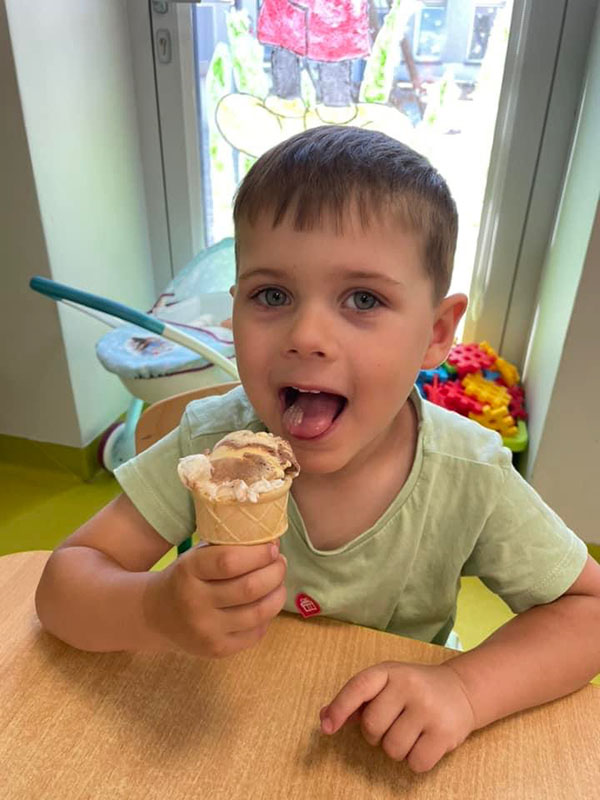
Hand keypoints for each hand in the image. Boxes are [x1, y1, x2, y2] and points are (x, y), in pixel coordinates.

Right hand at [144, 540, 286, 656]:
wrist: (156, 615)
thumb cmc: (185, 578)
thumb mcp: (196, 556)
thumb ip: (226, 548)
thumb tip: (269, 542)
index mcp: (188, 571)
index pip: (229, 561)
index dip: (258, 553)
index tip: (272, 546)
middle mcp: (195, 602)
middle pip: (249, 588)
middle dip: (274, 572)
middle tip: (280, 562)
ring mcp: (206, 630)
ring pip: (258, 612)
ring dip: (277, 593)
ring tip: (278, 581)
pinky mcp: (217, 650)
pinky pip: (255, 632)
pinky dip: (268, 615)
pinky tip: (266, 603)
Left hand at [319, 661, 475, 772]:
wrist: (462, 689)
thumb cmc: (414, 689)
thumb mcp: (386, 685)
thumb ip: (356, 701)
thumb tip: (325, 717)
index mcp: (389, 671)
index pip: (358, 687)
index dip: (339, 708)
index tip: (326, 728)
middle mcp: (409, 685)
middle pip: (373, 728)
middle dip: (377, 734)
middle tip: (394, 723)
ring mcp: (428, 709)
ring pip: (392, 750)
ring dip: (397, 749)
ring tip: (412, 731)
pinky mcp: (445, 733)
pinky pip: (415, 764)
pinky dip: (416, 761)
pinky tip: (425, 742)